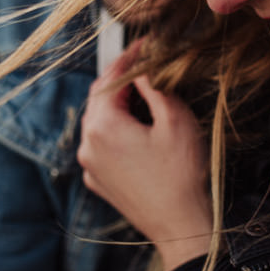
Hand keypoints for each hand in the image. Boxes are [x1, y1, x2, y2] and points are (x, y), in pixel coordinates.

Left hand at [79, 41, 212, 270]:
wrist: (180, 225)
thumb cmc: (182, 174)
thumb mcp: (175, 120)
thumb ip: (154, 87)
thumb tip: (143, 68)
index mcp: (102, 126)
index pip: (109, 79)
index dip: (128, 59)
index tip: (145, 45)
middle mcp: (87, 144)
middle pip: (100, 100)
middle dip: (122, 81)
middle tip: (147, 66)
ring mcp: (90, 166)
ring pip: (99, 122)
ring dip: (119, 106)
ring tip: (145, 95)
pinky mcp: (99, 181)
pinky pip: (102, 145)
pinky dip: (116, 130)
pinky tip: (139, 129)